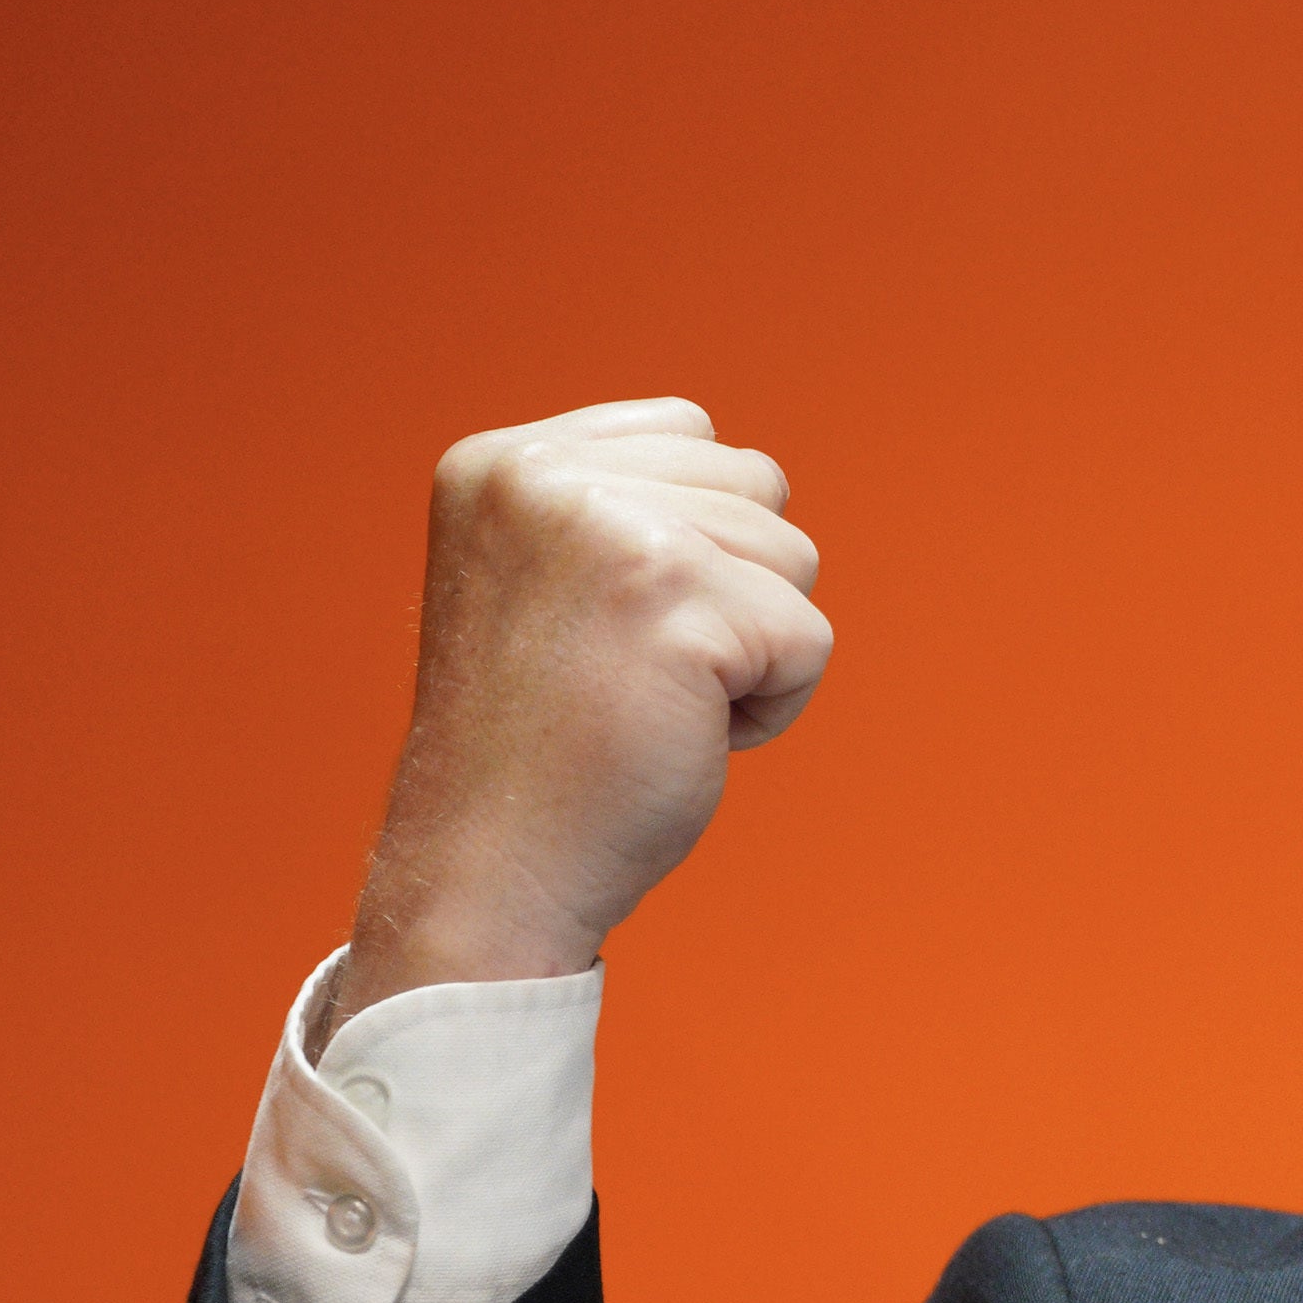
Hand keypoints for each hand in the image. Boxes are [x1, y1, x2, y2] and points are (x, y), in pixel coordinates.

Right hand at [318, 397, 831, 1047]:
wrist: (493, 867)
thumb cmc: (544, 744)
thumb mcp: (553, 579)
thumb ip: (624, 506)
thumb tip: (748, 465)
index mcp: (505, 460)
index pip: (695, 435)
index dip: (696, 547)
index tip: (609, 627)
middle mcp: (545, 475)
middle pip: (760, 488)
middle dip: (732, 594)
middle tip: (630, 675)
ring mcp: (610, 528)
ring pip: (795, 558)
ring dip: (754, 649)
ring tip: (652, 702)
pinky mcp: (676, 597)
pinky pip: (809, 639)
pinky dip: (773, 707)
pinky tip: (682, 736)